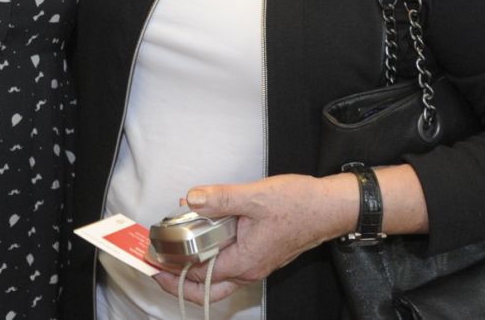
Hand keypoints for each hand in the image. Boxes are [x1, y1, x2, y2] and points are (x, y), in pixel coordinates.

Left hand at [152, 174, 355, 304]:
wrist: (329, 208)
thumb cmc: (300, 205)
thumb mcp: (255, 196)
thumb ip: (220, 198)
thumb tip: (192, 199)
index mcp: (244, 261)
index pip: (199, 273)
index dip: (173, 266)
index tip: (155, 255)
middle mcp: (249, 269)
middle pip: (207, 289)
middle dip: (179, 283)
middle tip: (157, 268)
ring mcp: (256, 264)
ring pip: (219, 279)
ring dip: (195, 271)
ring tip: (175, 256)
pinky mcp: (261, 255)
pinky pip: (230, 266)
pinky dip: (212, 259)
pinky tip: (205, 239)